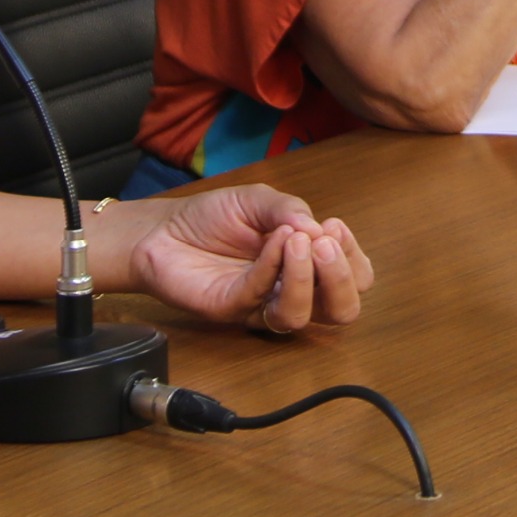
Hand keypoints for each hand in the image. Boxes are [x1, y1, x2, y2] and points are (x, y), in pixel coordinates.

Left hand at [128, 185, 371, 330]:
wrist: (162, 230)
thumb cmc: (212, 217)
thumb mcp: (259, 200)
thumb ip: (291, 210)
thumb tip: (320, 230)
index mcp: (307, 265)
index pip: (354, 278)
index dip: (353, 257)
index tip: (334, 226)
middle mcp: (290, 290)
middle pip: (341, 309)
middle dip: (342, 278)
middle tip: (324, 244)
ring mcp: (261, 305)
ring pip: (302, 316)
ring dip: (307, 278)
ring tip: (298, 243)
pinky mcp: (231, 309)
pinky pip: (260, 297)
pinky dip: (272, 266)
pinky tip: (272, 241)